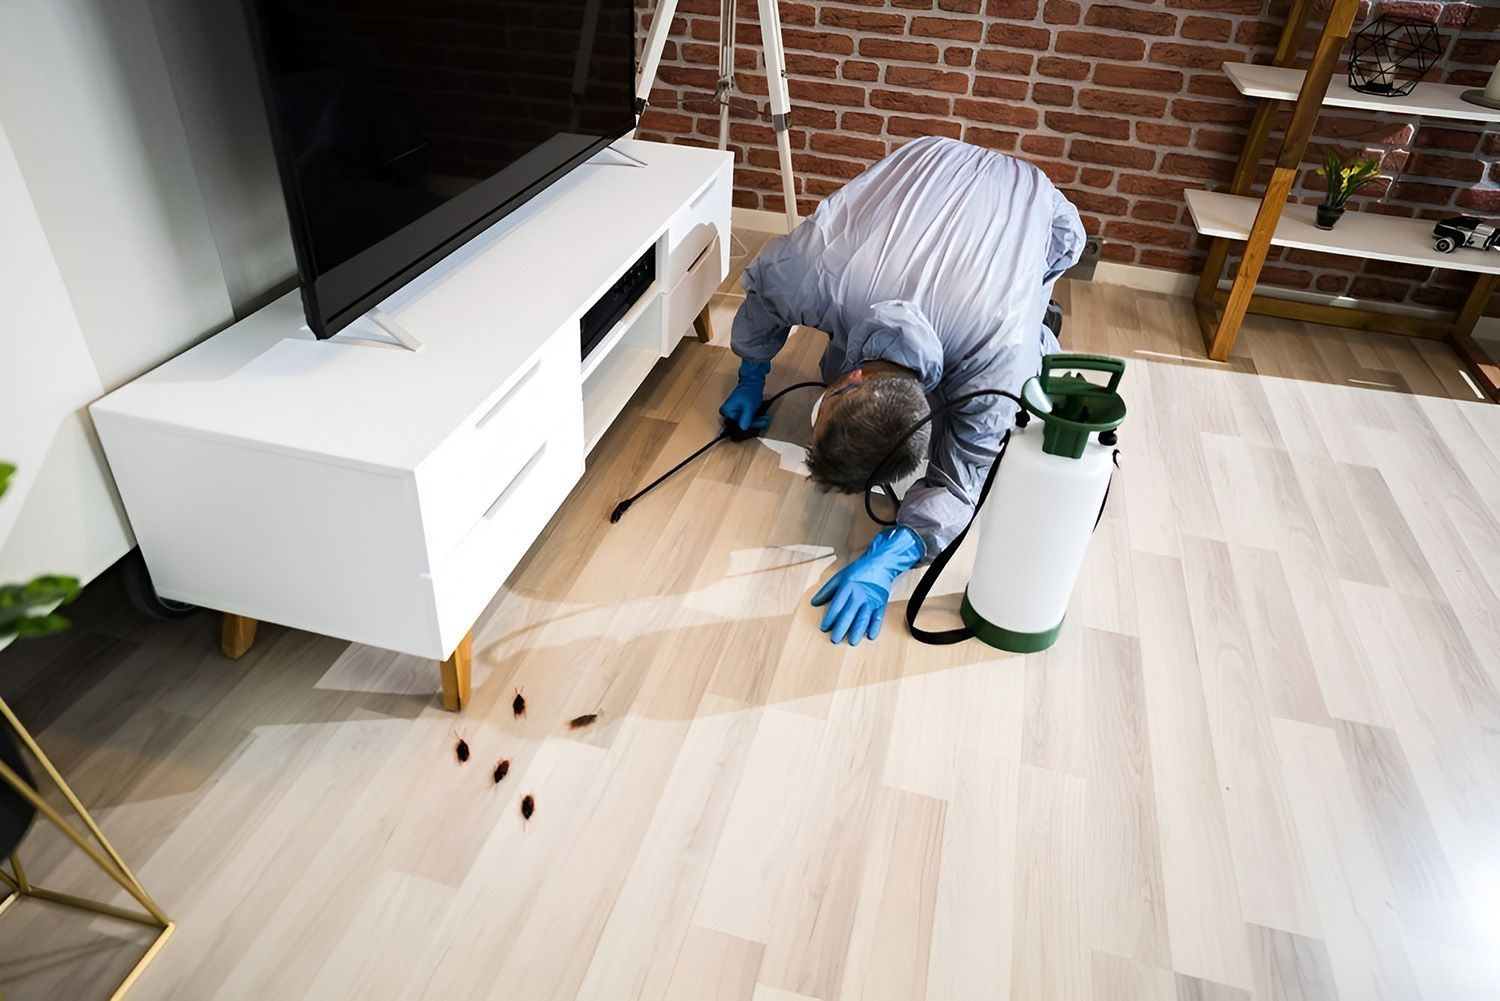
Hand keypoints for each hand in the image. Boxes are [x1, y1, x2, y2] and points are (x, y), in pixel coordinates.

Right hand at [719, 358, 771, 432]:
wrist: (752, 381)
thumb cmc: (750, 390)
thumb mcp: (749, 406)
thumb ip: (746, 418)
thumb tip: (743, 428)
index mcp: (727, 411)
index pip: (738, 425)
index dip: (750, 426)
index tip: (758, 426)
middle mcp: (728, 413)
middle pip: (741, 424)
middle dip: (754, 424)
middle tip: (764, 421)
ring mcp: (733, 412)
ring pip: (745, 422)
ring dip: (756, 422)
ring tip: (764, 419)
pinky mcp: (739, 411)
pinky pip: (746, 418)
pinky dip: (754, 418)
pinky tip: (761, 417)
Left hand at [811, 526, 924, 645]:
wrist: (880, 564)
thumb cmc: (858, 571)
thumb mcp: (839, 577)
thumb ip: (826, 591)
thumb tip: (813, 603)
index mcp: (847, 587)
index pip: (837, 606)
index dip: (830, 618)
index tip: (824, 628)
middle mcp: (859, 595)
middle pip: (849, 614)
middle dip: (841, 628)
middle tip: (834, 640)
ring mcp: (871, 600)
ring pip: (863, 618)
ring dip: (857, 631)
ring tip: (852, 642)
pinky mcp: (881, 603)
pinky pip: (878, 617)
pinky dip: (875, 627)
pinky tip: (871, 636)